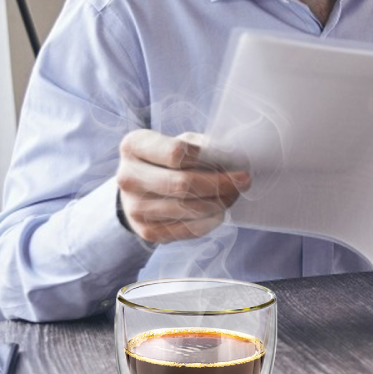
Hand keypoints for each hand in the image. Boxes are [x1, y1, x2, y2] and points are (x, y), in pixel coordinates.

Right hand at [116, 130, 249, 243]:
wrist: (139, 188)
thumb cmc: (167, 159)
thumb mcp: (181, 141)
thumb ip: (203, 146)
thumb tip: (233, 158)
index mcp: (134, 146)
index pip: (176, 153)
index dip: (208, 158)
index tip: (234, 162)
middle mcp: (128, 177)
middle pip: (182, 184)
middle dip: (220, 184)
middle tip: (244, 181)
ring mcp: (134, 208)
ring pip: (188, 208)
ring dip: (219, 203)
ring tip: (233, 194)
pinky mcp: (147, 231)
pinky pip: (188, 229)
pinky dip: (210, 221)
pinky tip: (220, 211)